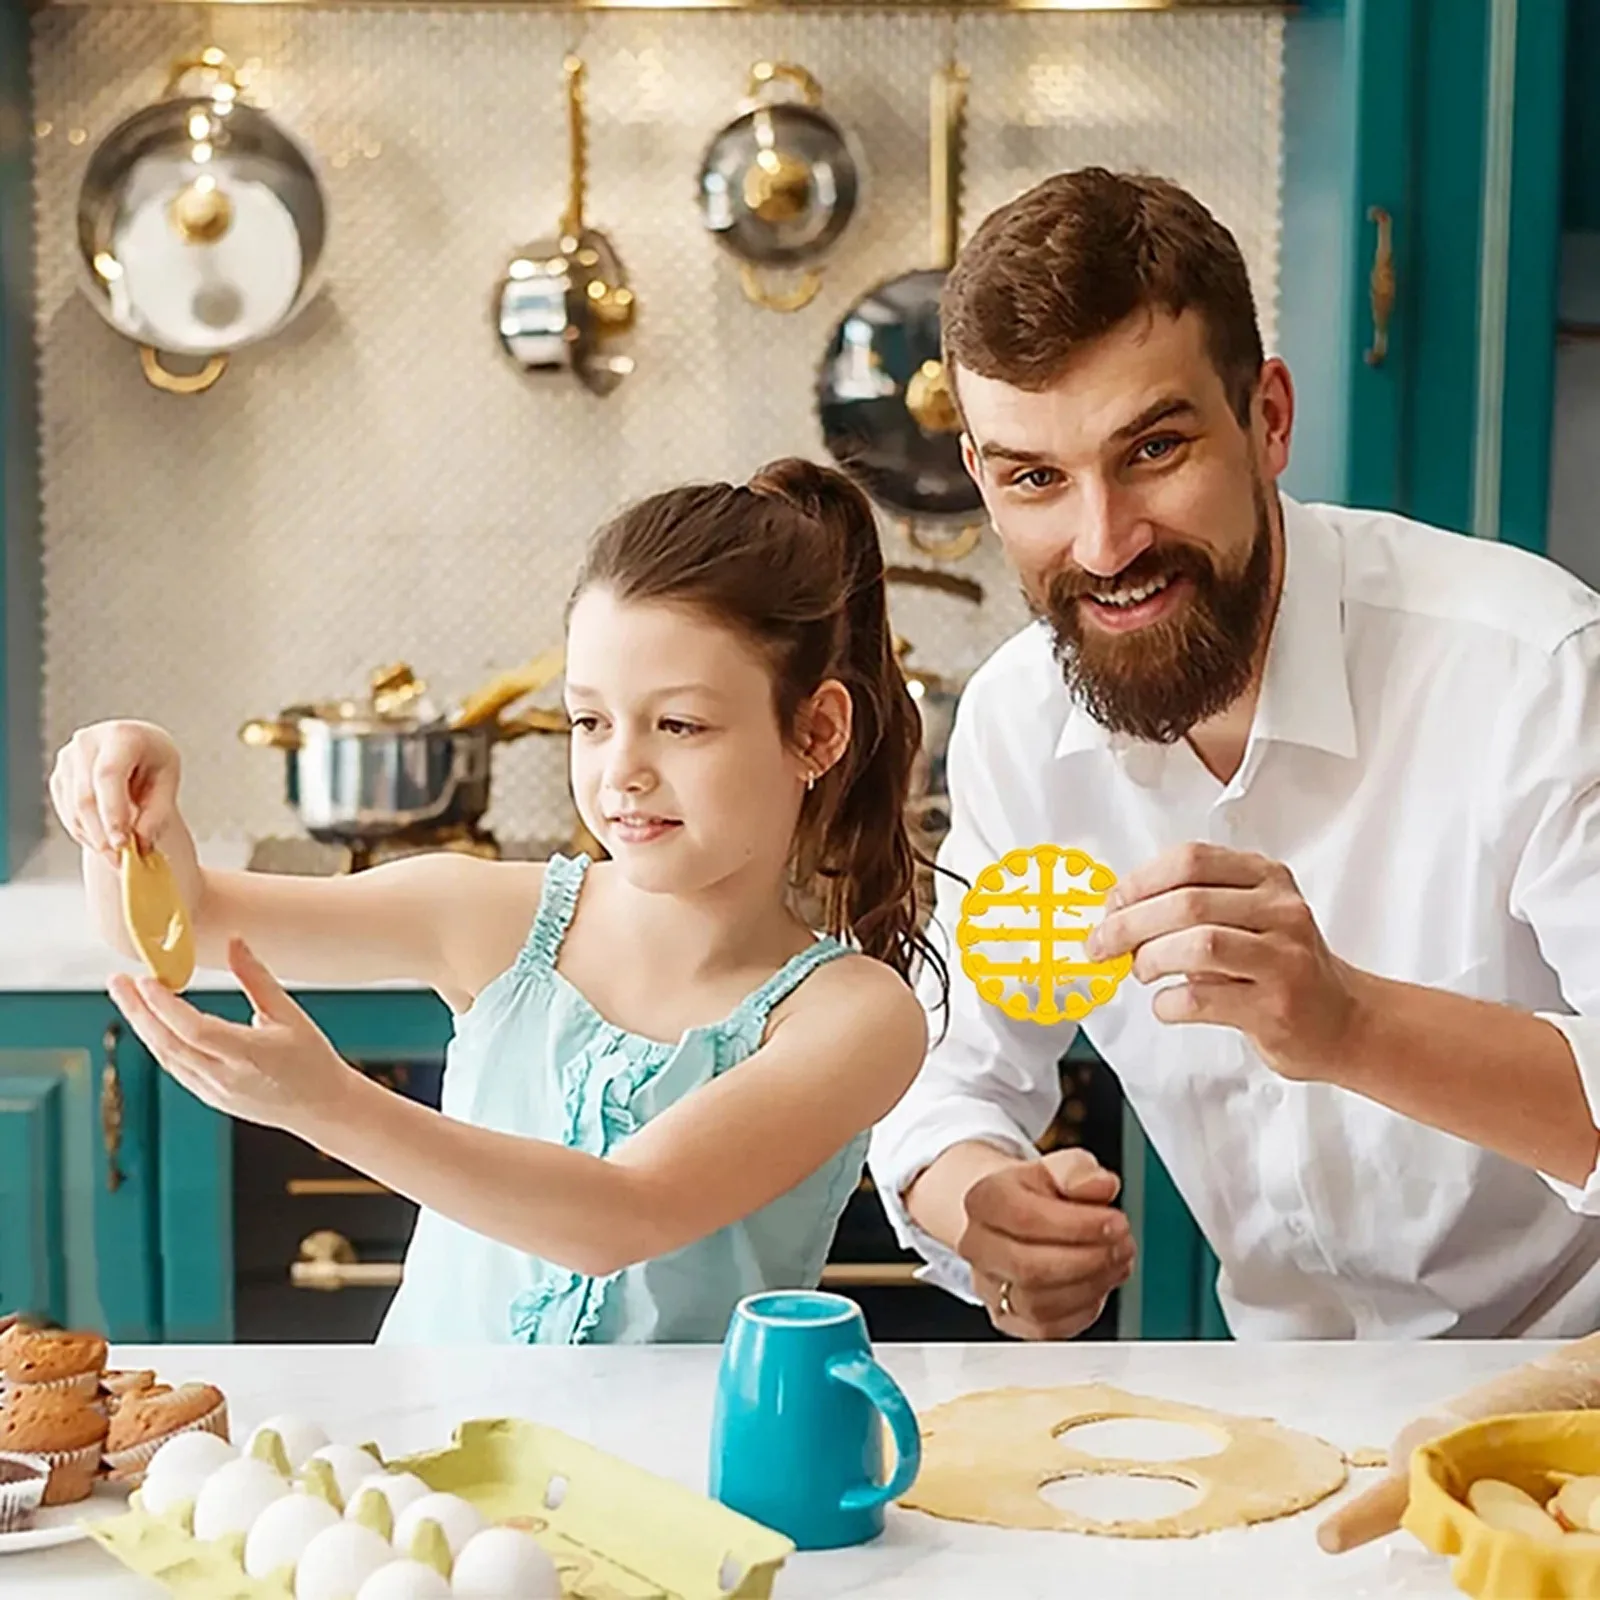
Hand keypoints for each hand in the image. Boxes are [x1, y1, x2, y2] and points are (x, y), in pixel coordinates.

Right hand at [49, 720, 182, 865]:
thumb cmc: (154, 759)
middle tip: (121, 861)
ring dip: (94, 838)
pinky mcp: (59, 777)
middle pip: (86, 797)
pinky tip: (104, 842)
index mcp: (120, 736)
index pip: (108, 775)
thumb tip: (140, 844)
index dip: (113, 811)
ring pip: (74, 809)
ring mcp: (68, 760)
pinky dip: (86, 833)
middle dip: (103, 834)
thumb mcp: (168, 780)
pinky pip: (68, 813)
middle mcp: (87, 743)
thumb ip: (157, 813)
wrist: (135, 747)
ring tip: (118, 857)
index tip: (123, 843)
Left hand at [107, 938, 358, 1138]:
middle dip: (137, 1010)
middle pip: (168, 1043)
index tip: (146, 978)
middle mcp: (225, 1077)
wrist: (322, 1108)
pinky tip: (152, 1024)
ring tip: (128, 996)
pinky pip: (175, 1067)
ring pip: (166, 1056)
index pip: (193, 1029)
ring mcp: (214, 1091)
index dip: (165, 1004)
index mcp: (250, 1055)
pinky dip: (159, 1043)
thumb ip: (256, 978)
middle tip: (117, 980)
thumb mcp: (289, 1014)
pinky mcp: (210, 1097)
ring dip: (143, 1026)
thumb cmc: (312, 1060)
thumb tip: (234, 942)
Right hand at [957, 1149, 1134, 1339]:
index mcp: (983, 1201)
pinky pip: (1048, 1329)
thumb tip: (1099, 1185)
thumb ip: (1078, 1171)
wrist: (1006, 1217)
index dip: (1078, 1225)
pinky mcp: (1010, 1319)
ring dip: (1090, 1286)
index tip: (1115, 1221)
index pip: (1026, 1219)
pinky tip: (1100, 1284)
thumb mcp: (1056, 1168)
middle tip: (1123, 1245)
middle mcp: (978, 1247)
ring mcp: (990, 1286)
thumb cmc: (1033, 1194)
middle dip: (1089, 1260)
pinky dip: (1083, 1309)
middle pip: (1030, 1267)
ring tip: (1117, 1262)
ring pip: (1038, 1304)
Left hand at [1086, 841, 1361, 1079]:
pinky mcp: (1276, 1007)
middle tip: (1102, 945)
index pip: (1191, 860)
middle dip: (1129, 924)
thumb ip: (1193, 904)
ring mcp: (1283, 958)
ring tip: (1140, 971)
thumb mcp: (1248, 916)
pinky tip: (1165, 1004)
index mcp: (1266, 877)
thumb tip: (1117, 911)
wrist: (1343, 1020)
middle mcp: (1281, 910)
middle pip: (1187, 902)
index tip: (1110, 905)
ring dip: (1151, 959)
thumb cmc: (1280, 966)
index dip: (1139, 881)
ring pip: (1198, 944)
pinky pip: (1204, 998)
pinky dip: (1169, 1002)